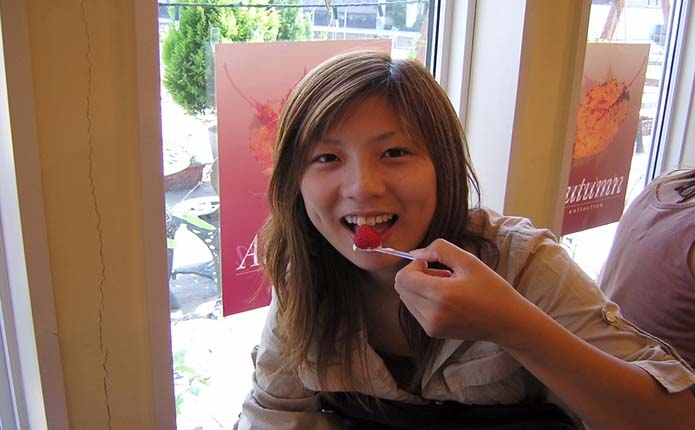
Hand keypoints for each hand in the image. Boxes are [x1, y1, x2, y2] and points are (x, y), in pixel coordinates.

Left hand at [394, 238, 532, 345]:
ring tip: (445, 286)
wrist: (507, 322)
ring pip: (406, 299)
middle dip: (415, 275)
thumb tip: (415, 253)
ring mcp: (431, 326)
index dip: (413, 265)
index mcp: (441, 295)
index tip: (431, 262)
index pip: (403, 278)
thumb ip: (439, 250)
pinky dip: (424, 300)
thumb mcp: (469, 261)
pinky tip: (446, 298)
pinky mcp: (432, 332)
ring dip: (419, 288)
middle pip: (401, 288)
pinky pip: (415, 310)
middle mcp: (432, 314)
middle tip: (439, 273)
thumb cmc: (491, 289)